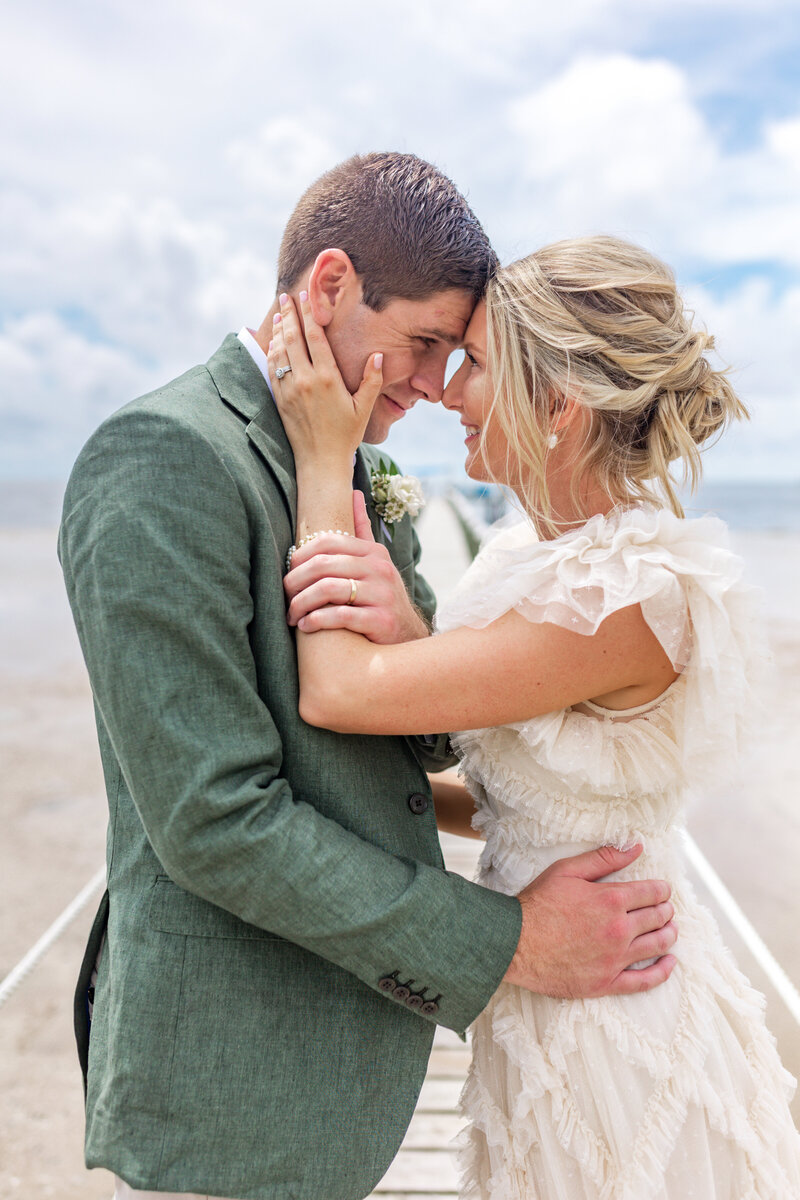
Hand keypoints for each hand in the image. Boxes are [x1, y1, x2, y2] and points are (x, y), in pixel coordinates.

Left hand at [268, 292, 382, 466]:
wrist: (320, 462)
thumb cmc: (345, 436)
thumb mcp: (364, 408)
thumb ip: (372, 380)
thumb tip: (378, 355)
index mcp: (328, 379)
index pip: (315, 337)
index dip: (309, 314)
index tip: (305, 297)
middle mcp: (305, 381)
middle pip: (293, 339)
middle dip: (289, 315)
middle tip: (286, 297)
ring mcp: (289, 390)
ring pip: (279, 352)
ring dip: (278, 330)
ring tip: (280, 314)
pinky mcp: (279, 400)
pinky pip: (273, 369)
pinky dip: (272, 351)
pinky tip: (274, 342)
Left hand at [285, 491, 429, 643]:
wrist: (408, 634)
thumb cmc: (381, 596)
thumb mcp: (376, 561)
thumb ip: (362, 531)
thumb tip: (354, 493)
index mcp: (374, 552)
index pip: (327, 542)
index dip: (299, 556)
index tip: (288, 572)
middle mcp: (380, 569)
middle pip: (323, 565)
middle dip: (295, 582)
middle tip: (284, 597)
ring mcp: (383, 595)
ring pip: (328, 590)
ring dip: (301, 604)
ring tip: (292, 615)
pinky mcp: (382, 621)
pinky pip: (340, 616)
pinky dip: (316, 621)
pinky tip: (306, 626)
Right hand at [504, 844, 677, 997]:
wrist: (515, 942)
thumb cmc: (539, 903)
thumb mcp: (568, 870)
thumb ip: (604, 858)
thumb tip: (636, 847)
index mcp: (611, 899)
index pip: (652, 893)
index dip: (662, 890)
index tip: (663, 890)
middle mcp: (619, 928)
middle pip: (657, 918)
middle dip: (666, 910)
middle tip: (666, 909)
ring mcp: (615, 958)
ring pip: (656, 946)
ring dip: (669, 935)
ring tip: (671, 930)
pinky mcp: (607, 982)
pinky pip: (644, 981)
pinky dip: (662, 972)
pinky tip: (669, 963)